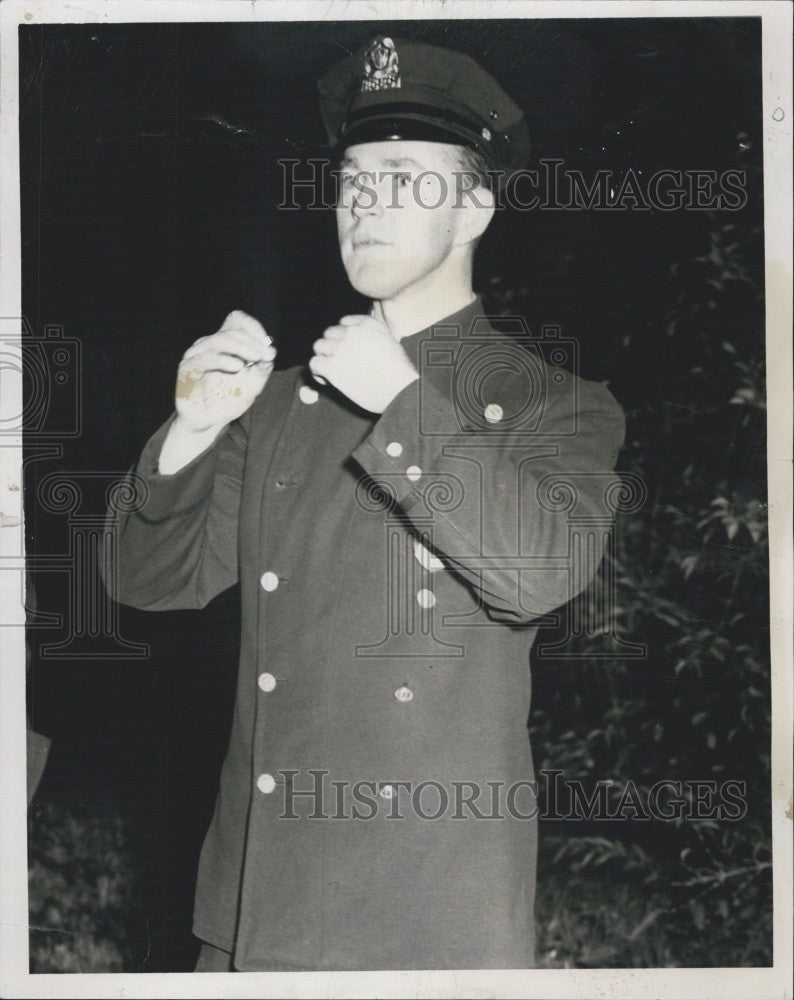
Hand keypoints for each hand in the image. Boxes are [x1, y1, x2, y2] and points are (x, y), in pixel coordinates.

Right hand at [174, 310, 275, 433]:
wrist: (210, 421)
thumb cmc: (230, 399)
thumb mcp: (253, 383)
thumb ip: (262, 368)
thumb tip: (271, 352)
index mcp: (224, 343)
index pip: (236, 320)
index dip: (252, 327)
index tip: (266, 343)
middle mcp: (208, 344)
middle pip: (231, 331)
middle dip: (252, 342)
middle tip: (267, 355)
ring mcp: (196, 355)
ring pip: (219, 341)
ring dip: (241, 348)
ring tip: (256, 358)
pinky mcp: (187, 369)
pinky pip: (204, 359)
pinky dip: (223, 361)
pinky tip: (237, 366)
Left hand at [309, 315, 418, 412]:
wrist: (402, 391)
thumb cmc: (400, 375)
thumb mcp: (390, 345)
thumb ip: (371, 338)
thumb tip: (353, 348)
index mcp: (368, 324)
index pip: (344, 322)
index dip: (343, 337)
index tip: (348, 352)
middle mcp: (352, 332)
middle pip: (329, 333)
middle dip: (332, 348)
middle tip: (340, 365)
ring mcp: (341, 348)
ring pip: (318, 346)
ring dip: (323, 358)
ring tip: (333, 373)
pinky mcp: (332, 366)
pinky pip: (314, 364)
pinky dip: (317, 373)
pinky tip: (327, 382)